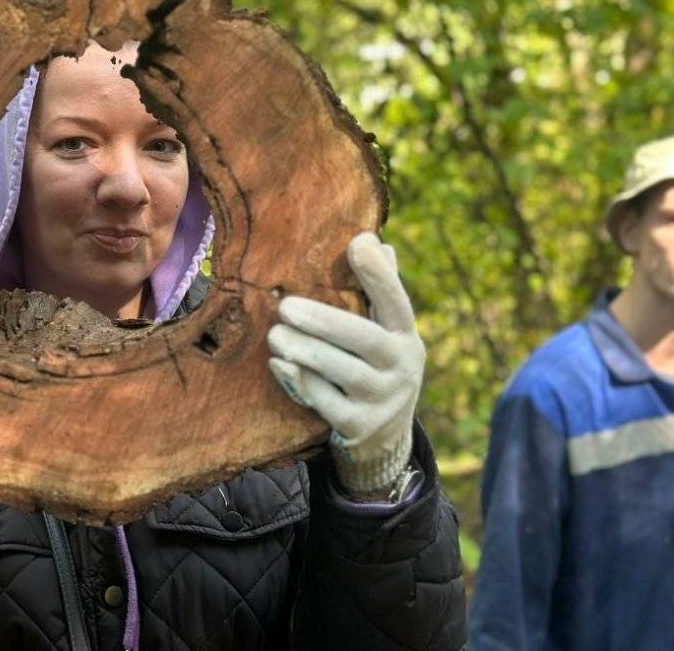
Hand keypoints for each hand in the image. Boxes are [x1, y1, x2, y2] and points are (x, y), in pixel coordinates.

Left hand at [267, 232, 423, 495]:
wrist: (385, 440)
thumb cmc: (375, 369)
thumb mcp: (386, 335)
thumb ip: (378, 293)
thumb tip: (371, 239)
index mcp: (406, 337)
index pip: (397, 301)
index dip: (380, 273)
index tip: (358, 242)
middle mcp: (401, 368)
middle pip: (364, 339)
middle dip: (324, 321)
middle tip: (285, 307)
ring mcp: (382, 400)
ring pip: (342, 372)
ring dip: (305, 351)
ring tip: (275, 335)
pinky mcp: (359, 426)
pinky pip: (325, 402)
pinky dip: (300, 381)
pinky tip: (279, 364)